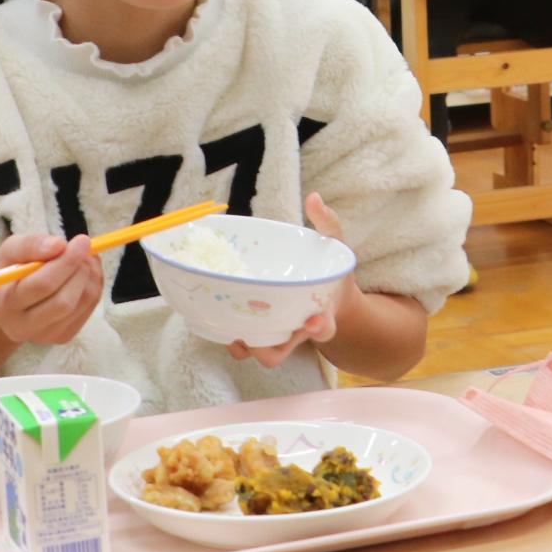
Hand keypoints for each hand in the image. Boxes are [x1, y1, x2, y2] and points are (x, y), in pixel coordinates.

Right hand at [0, 232, 104, 347]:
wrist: (9, 305)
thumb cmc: (11, 272)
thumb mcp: (10, 251)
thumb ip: (30, 245)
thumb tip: (60, 245)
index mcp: (6, 304)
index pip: (42, 285)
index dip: (66, 262)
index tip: (82, 240)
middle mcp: (24, 327)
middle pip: (64, 301)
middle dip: (80, 269)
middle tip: (84, 245)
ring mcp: (46, 336)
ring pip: (83, 302)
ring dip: (90, 273)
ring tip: (81, 258)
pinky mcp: (64, 336)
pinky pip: (90, 306)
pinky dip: (94, 283)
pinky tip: (82, 272)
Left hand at [228, 193, 353, 367]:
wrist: (328, 298)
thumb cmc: (329, 271)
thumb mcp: (334, 247)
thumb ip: (328, 224)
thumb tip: (314, 198)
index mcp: (323, 312)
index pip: (325, 327)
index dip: (319, 327)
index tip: (313, 320)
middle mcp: (300, 331)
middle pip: (285, 350)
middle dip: (270, 347)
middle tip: (251, 334)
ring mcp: (281, 335)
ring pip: (264, 353)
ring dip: (246, 347)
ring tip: (230, 332)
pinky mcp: (264, 333)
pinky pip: (249, 345)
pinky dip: (234, 340)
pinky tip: (217, 319)